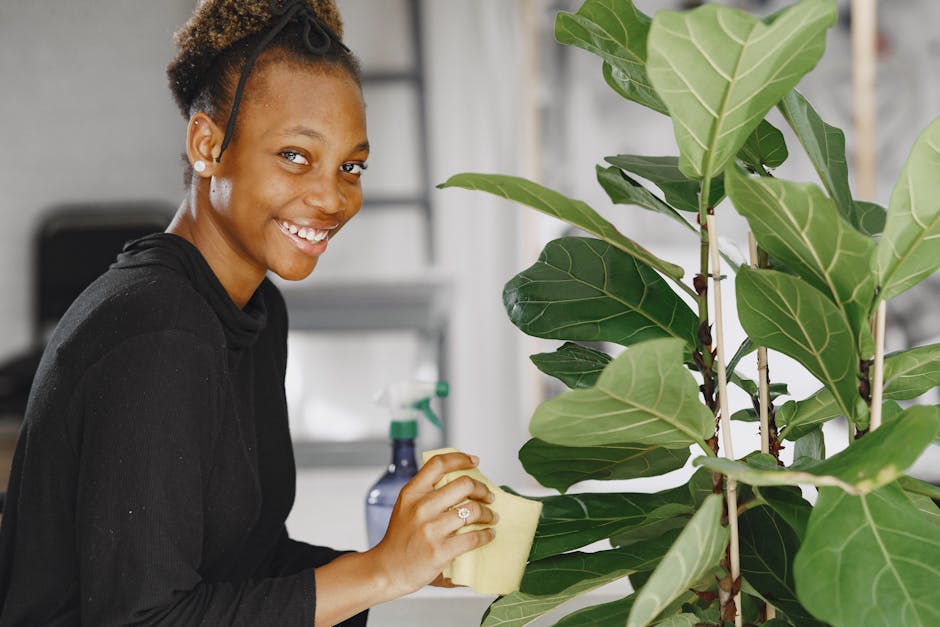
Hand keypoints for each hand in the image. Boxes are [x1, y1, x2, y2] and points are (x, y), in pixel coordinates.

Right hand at [366, 451, 496, 596]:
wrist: (388, 570)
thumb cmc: (400, 538)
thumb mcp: (406, 507)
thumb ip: (426, 493)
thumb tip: (461, 482)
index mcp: (412, 493)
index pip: (438, 464)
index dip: (460, 459)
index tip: (474, 462)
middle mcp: (421, 507)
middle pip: (464, 484)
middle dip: (482, 489)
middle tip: (488, 496)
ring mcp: (430, 529)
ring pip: (473, 510)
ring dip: (488, 513)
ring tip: (491, 516)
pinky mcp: (440, 551)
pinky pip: (473, 537)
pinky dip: (486, 534)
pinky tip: (488, 534)